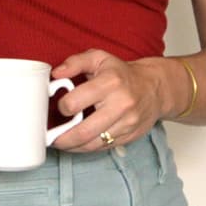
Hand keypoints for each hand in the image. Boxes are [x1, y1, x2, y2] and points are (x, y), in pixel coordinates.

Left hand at [49, 51, 170, 153]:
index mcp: (110, 82)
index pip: (76, 102)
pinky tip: (77, 144)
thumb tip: (55, 74)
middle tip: (51, 138)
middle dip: (62, 138)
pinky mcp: (130, 136)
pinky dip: (87, 148)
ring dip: (73, 147)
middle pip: (84, 131)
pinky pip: (103, 147)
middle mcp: (120, 104)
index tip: (59, 107)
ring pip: (93, 144)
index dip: (62, 107)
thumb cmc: (121, 73)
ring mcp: (127, 123)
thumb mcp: (99, 58)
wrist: (154, 87)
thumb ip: (75, 62)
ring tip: (61, 143)